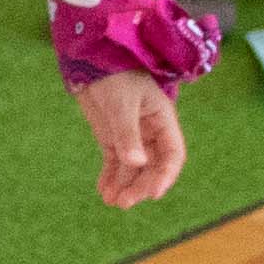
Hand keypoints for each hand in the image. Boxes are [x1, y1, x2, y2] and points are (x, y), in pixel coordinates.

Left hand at [74, 69, 186, 209]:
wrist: (92, 60)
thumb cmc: (115, 74)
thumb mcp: (122, 103)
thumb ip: (127, 133)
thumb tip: (136, 163)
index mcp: (162, 120)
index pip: (172, 154)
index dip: (165, 175)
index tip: (153, 194)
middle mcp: (150, 131)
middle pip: (152, 166)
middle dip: (140, 185)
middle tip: (124, 202)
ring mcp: (130, 135)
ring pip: (132, 168)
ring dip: (124, 185)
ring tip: (112, 202)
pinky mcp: (111, 137)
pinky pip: (114, 161)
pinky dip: (110, 177)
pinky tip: (104, 191)